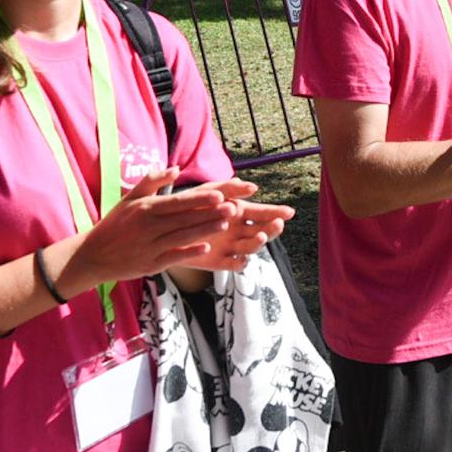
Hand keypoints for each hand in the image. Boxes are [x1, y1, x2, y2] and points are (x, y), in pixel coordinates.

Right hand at [69, 168, 237, 288]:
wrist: (93, 255)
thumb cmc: (115, 224)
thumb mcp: (129, 199)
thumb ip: (152, 181)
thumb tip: (176, 169)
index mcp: (145, 209)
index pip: (177, 202)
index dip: (200, 199)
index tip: (220, 195)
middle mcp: (148, 227)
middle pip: (184, 219)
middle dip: (210, 214)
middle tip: (233, 209)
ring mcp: (149, 247)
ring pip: (182, 238)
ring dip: (205, 231)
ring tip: (225, 225)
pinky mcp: (150, 265)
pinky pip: (173, 257)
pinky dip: (189, 252)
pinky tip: (206, 248)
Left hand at [172, 178, 294, 271]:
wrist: (163, 227)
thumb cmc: (186, 205)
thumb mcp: (206, 191)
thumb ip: (227, 187)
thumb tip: (252, 186)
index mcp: (238, 212)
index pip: (262, 212)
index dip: (276, 212)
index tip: (288, 212)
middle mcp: (238, 230)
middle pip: (262, 231)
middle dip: (272, 228)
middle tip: (278, 224)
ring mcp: (230, 246)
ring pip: (251, 247)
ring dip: (258, 243)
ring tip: (260, 236)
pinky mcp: (218, 262)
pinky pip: (233, 264)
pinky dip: (239, 263)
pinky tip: (241, 258)